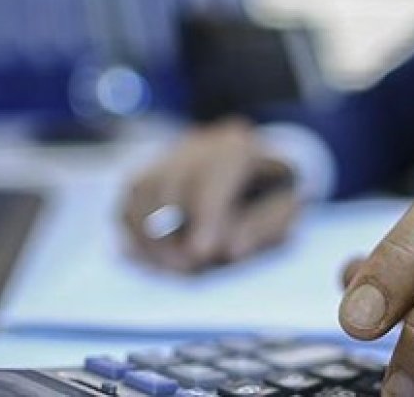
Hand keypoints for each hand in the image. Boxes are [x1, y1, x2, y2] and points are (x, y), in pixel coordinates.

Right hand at [120, 118, 301, 271]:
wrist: (256, 178)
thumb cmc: (274, 198)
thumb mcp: (288, 211)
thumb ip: (265, 227)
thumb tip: (230, 248)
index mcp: (237, 146)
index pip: (214, 173)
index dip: (205, 213)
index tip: (202, 252)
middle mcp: (197, 145)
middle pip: (170, 182)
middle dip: (174, 229)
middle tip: (189, 267)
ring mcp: (166, 159)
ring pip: (142, 192)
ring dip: (150, 236)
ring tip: (174, 267)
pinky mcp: (144, 179)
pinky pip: (126, 204)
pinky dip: (134, 235)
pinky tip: (154, 258)